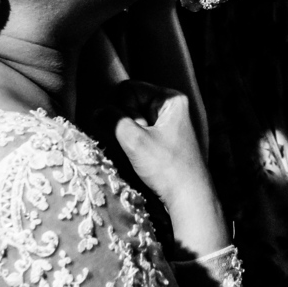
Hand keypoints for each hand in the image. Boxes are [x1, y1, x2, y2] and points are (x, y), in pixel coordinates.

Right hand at [104, 82, 209, 211]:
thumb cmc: (167, 168)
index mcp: (170, 98)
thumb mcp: (135, 141)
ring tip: (143, 153)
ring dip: (130, 135)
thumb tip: (97, 111)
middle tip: (141, 145)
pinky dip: (136, 143)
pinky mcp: (165, 138)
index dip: (124, 109)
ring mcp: (169, 122)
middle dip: (127, 123)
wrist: (190, 198)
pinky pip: (140, 131)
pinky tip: (145, 157)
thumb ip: (113, 121)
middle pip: (131, 102)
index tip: (137, 132)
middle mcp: (171, 106)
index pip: (129, 88)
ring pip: (133, 118)